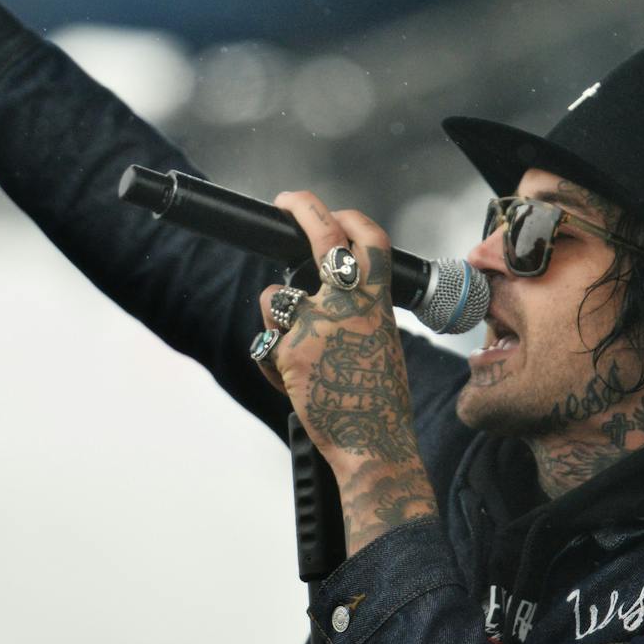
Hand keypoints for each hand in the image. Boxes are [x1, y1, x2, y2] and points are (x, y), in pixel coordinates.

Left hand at [255, 192, 436, 554]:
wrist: (373, 443)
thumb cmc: (377, 398)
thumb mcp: (379, 341)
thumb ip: (356, 310)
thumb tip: (320, 289)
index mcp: (377, 302)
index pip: (370, 239)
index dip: (352, 218)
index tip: (337, 213)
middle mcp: (347, 303)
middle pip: (323, 236)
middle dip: (301, 207)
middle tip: (285, 200)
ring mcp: (315, 323)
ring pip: (274, 295)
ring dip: (277, 316)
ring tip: (301, 353)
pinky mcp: (287, 349)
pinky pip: (264, 340)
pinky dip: (273, 358)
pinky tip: (293, 381)